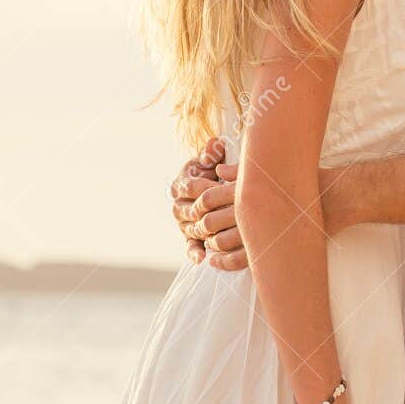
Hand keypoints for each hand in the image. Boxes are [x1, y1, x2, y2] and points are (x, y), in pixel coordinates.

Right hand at [170, 138, 246, 269]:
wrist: (215, 189)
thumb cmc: (214, 171)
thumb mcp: (212, 160)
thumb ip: (212, 153)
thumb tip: (214, 145)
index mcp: (180, 185)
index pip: (188, 186)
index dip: (203, 185)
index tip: (219, 184)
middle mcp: (178, 206)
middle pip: (190, 209)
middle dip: (207, 210)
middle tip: (226, 211)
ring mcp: (184, 224)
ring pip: (191, 228)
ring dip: (204, 231)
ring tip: (220, 233)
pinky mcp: (191, 239)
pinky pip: (190, 246)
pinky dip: (194, 252)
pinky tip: (201, 258)